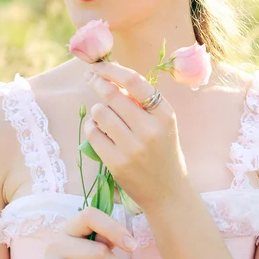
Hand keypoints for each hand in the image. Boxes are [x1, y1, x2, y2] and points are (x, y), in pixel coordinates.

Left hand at [84, 61, 187, 212]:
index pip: (134, 81)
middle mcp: (151, 129)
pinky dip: (91, 127)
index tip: (98, 67)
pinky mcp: (117, 163)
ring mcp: (133, 148)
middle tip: (91, 79)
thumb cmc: (162, 150)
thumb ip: (142, 101)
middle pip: (113, 95)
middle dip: (97, 83)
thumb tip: (110, 76)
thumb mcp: (162, 123)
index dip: (112, 70)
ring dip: (96, 109)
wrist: (168, 191)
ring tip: (101, 113)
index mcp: (164, 114)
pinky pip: (93, 134)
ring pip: (100, 113)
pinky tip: (97, 128)